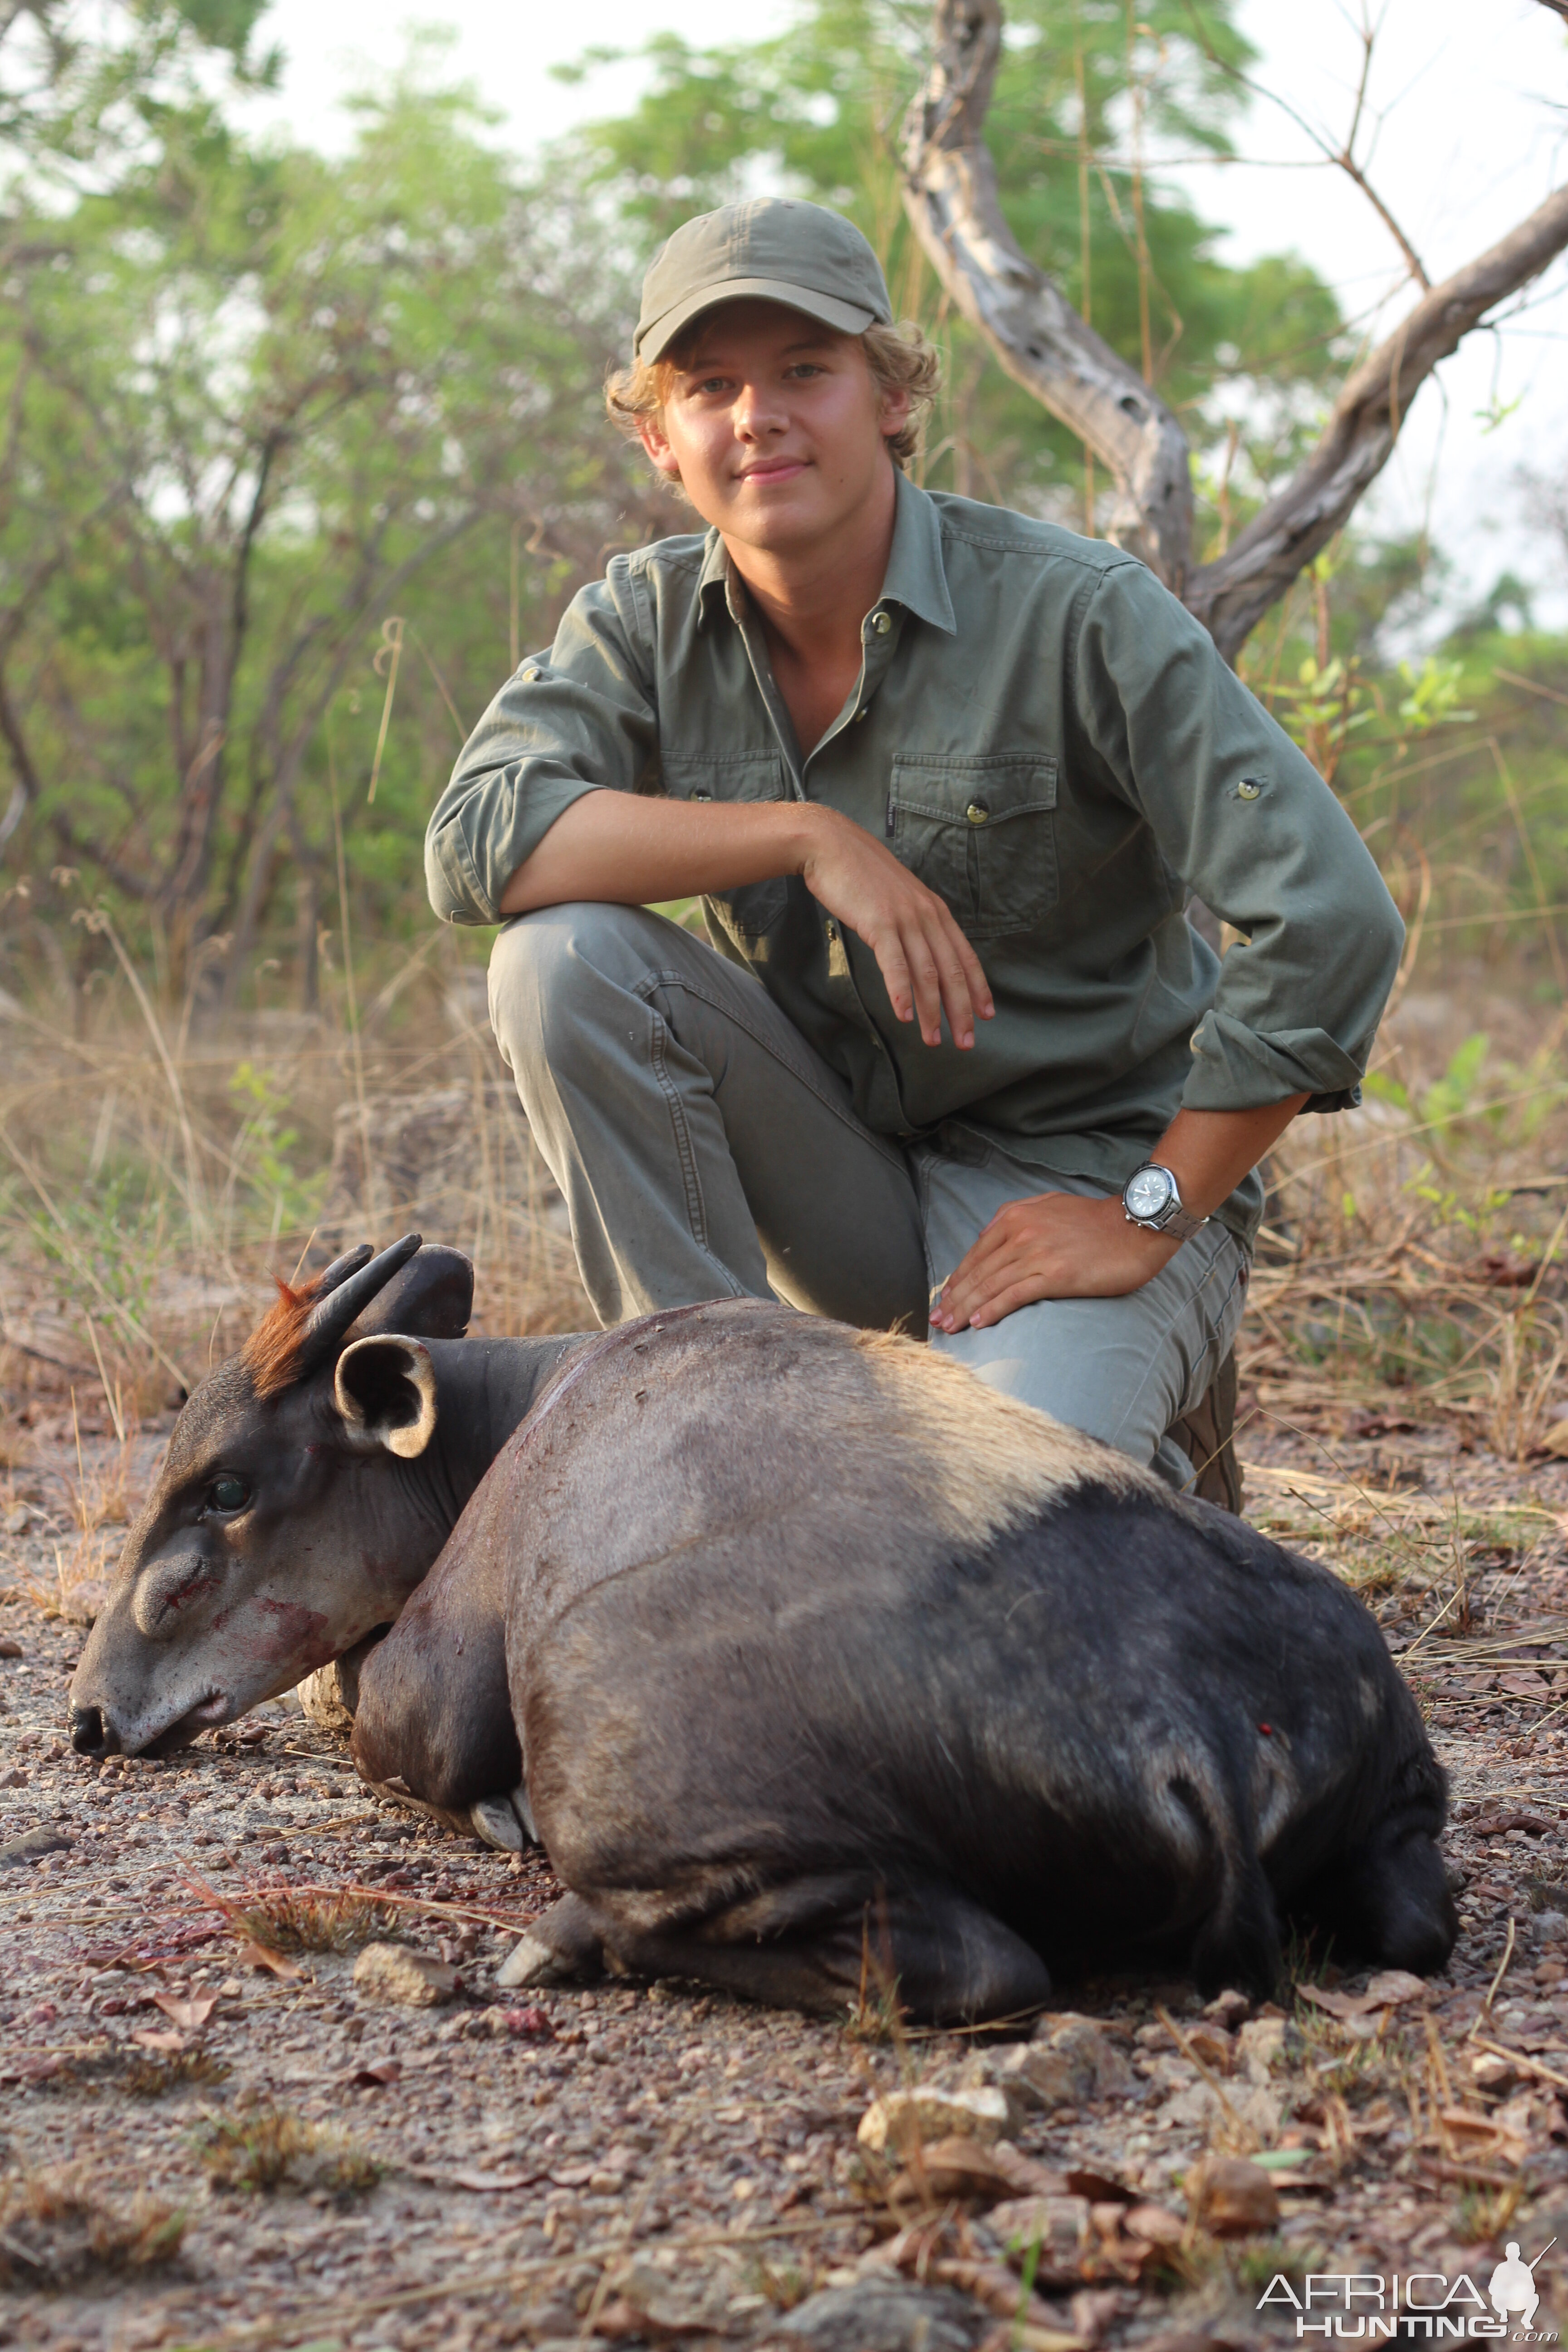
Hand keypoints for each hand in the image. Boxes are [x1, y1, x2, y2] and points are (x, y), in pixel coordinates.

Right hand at [798, 805, 993, 1048]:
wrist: (832, 846)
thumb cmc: (861, 876)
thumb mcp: (898, 899)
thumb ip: (913, 924)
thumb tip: (919, 954)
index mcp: (935, 911)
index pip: (965, 956)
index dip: (978, 988)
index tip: (986, 1015)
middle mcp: (927, 916)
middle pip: (952, 971)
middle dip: (961, 1010)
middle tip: (966, 1042)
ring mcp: (904, 919)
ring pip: (927, 973)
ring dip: (932, 1011)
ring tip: (934, 1040)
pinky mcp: (879, 922)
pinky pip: (895, 964)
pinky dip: (901, 992)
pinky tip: (903, 1015)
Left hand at [931, 1191, 1177, 1331]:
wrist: (1135, 1225)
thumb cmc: (1094, 1220)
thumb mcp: (1048, 1204)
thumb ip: (1015, 1215)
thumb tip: (987, 1234)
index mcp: (1015, 1217)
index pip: (976, 1254)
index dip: (957, 1280)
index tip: (944, 1299)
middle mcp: (1020, 1233)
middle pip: (978, 1273)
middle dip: (954, 1299)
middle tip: (937, 1321)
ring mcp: (1037, 1254)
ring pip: (991, 1286)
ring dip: (966, 1309)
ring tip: (950, 1328)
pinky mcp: (1056, 1275)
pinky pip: (1015, 1295)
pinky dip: (993, 1310)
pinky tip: (979, 1323)